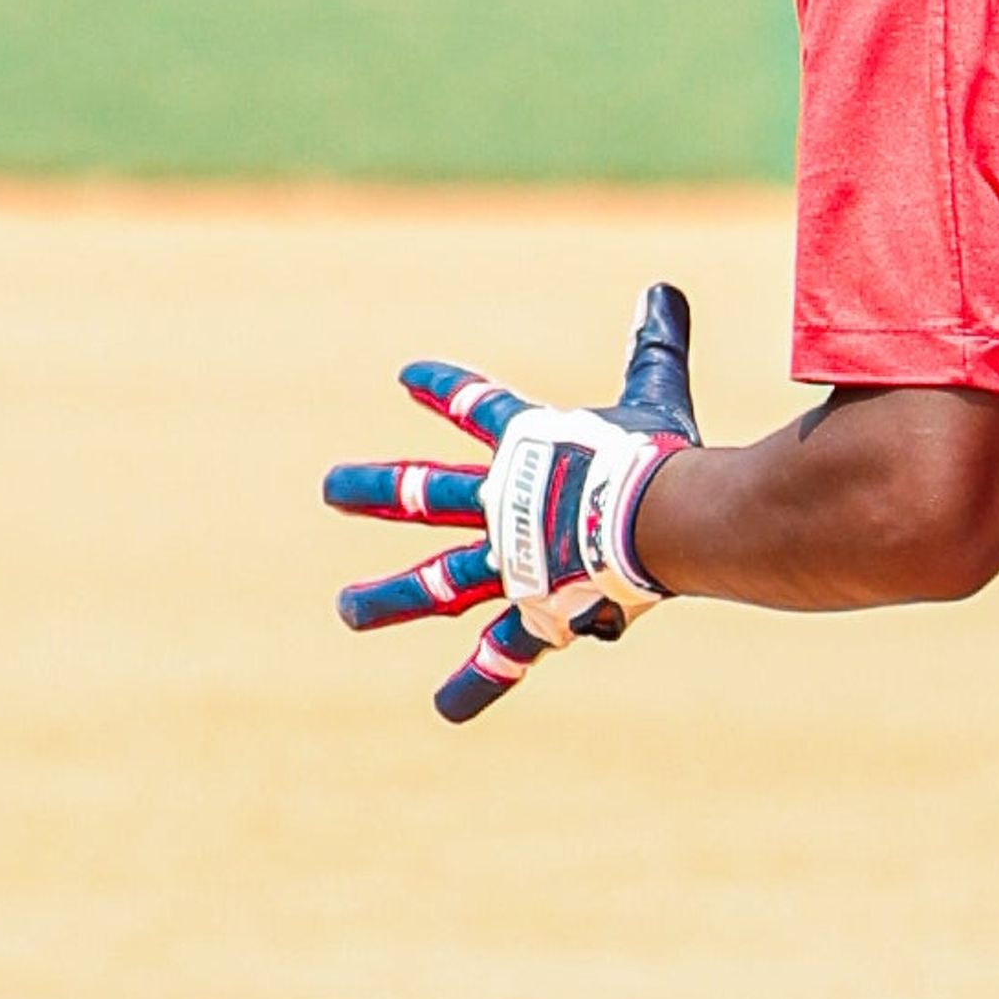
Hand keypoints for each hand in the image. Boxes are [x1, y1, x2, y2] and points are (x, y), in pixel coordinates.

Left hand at [325, 282, 698, 721]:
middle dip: (374, 489)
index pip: (476, 407)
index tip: (407, 378)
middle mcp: (503, 503)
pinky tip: (445, 710)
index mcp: (529, 447)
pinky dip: (477, 682)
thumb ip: (655, 344)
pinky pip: (504, 652)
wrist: (666, 516)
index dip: (445, 388)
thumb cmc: (663, 454)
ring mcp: (512, 560)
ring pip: (436, 580)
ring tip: (348, 611)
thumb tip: (663, 287)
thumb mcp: (655, 391)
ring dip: (388, 597)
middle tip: (331, 489)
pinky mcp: (539, 609)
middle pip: (423, 493)